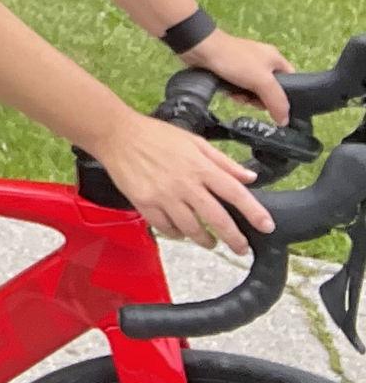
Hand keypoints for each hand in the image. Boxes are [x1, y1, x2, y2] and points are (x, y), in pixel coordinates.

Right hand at [94, 113, 275, 255]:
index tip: (267, 226)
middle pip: (217, 219)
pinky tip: (181, 231)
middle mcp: (184, 183)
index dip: (254, 211)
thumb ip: (223, 161)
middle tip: (241, 248)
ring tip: (210, 241)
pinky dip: (178, 234)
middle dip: (234, 238)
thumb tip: (249, 177)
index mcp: (199, 166)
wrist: (116, 134)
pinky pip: (167, 228)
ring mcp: (164, 196)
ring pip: (193, 229)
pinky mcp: (145, 204)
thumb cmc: (154, 134)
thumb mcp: (193, 141)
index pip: (234, 192)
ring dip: (206, 240)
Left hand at [184, 29, 293, 123]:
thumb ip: (277, 101)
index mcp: (275, 59)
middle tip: (253, 101)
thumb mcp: (262, 80)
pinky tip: (229, 94)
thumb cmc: (234, 59)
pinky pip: (240, 89)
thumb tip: (284, 121)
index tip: (278, 108)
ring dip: (247, 98)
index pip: (292, 82)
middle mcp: (263, 62)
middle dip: (261, 100)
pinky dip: (236, 93)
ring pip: (254, 92)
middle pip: (271, 91)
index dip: (288, 97)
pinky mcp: (231, 71)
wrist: (200, 48)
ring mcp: (246, 66)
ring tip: (238, 96)